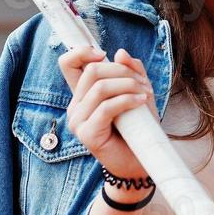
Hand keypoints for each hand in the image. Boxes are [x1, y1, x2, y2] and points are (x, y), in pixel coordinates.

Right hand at [57, 46, 155, 179]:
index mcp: (83, 94)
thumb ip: (131, 71)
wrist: (140, 162)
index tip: (104, 54)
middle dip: (122, 71)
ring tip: (145, 93)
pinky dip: (127, 100)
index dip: (81, 52)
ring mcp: (78, 121)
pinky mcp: (87, 134)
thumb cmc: (138, 128)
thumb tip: (120, 53)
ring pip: (100, 88)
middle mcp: (76, 106)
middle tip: (143, 83)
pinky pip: (106, 108)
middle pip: (91, 71)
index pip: (68, 64)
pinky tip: (141, 101)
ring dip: (128, 85)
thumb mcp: (137, 92)